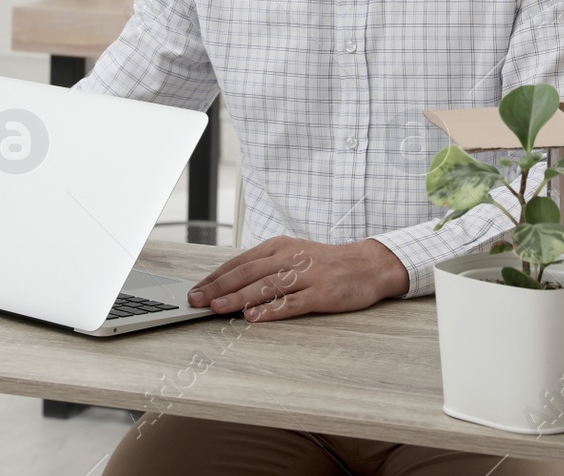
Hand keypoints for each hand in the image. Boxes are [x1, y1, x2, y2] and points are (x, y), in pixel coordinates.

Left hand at [186, 236, 408, 322]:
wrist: (367, 264)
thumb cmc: (325, 262)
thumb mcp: (292, 255)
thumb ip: (265, 268)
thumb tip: (231, 286)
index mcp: (279, 247)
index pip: (239, 262)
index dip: (215, 276)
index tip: (196, 289)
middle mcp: (289, 258)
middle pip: (246, 273)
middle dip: (218, 287)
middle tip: (196, 300)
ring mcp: (305, 275)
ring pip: (265, 286)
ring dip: (238, 298)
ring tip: (217, 308)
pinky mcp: (321, 293)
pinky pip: (291, 302)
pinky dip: (271, 310)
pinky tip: (254, 317)